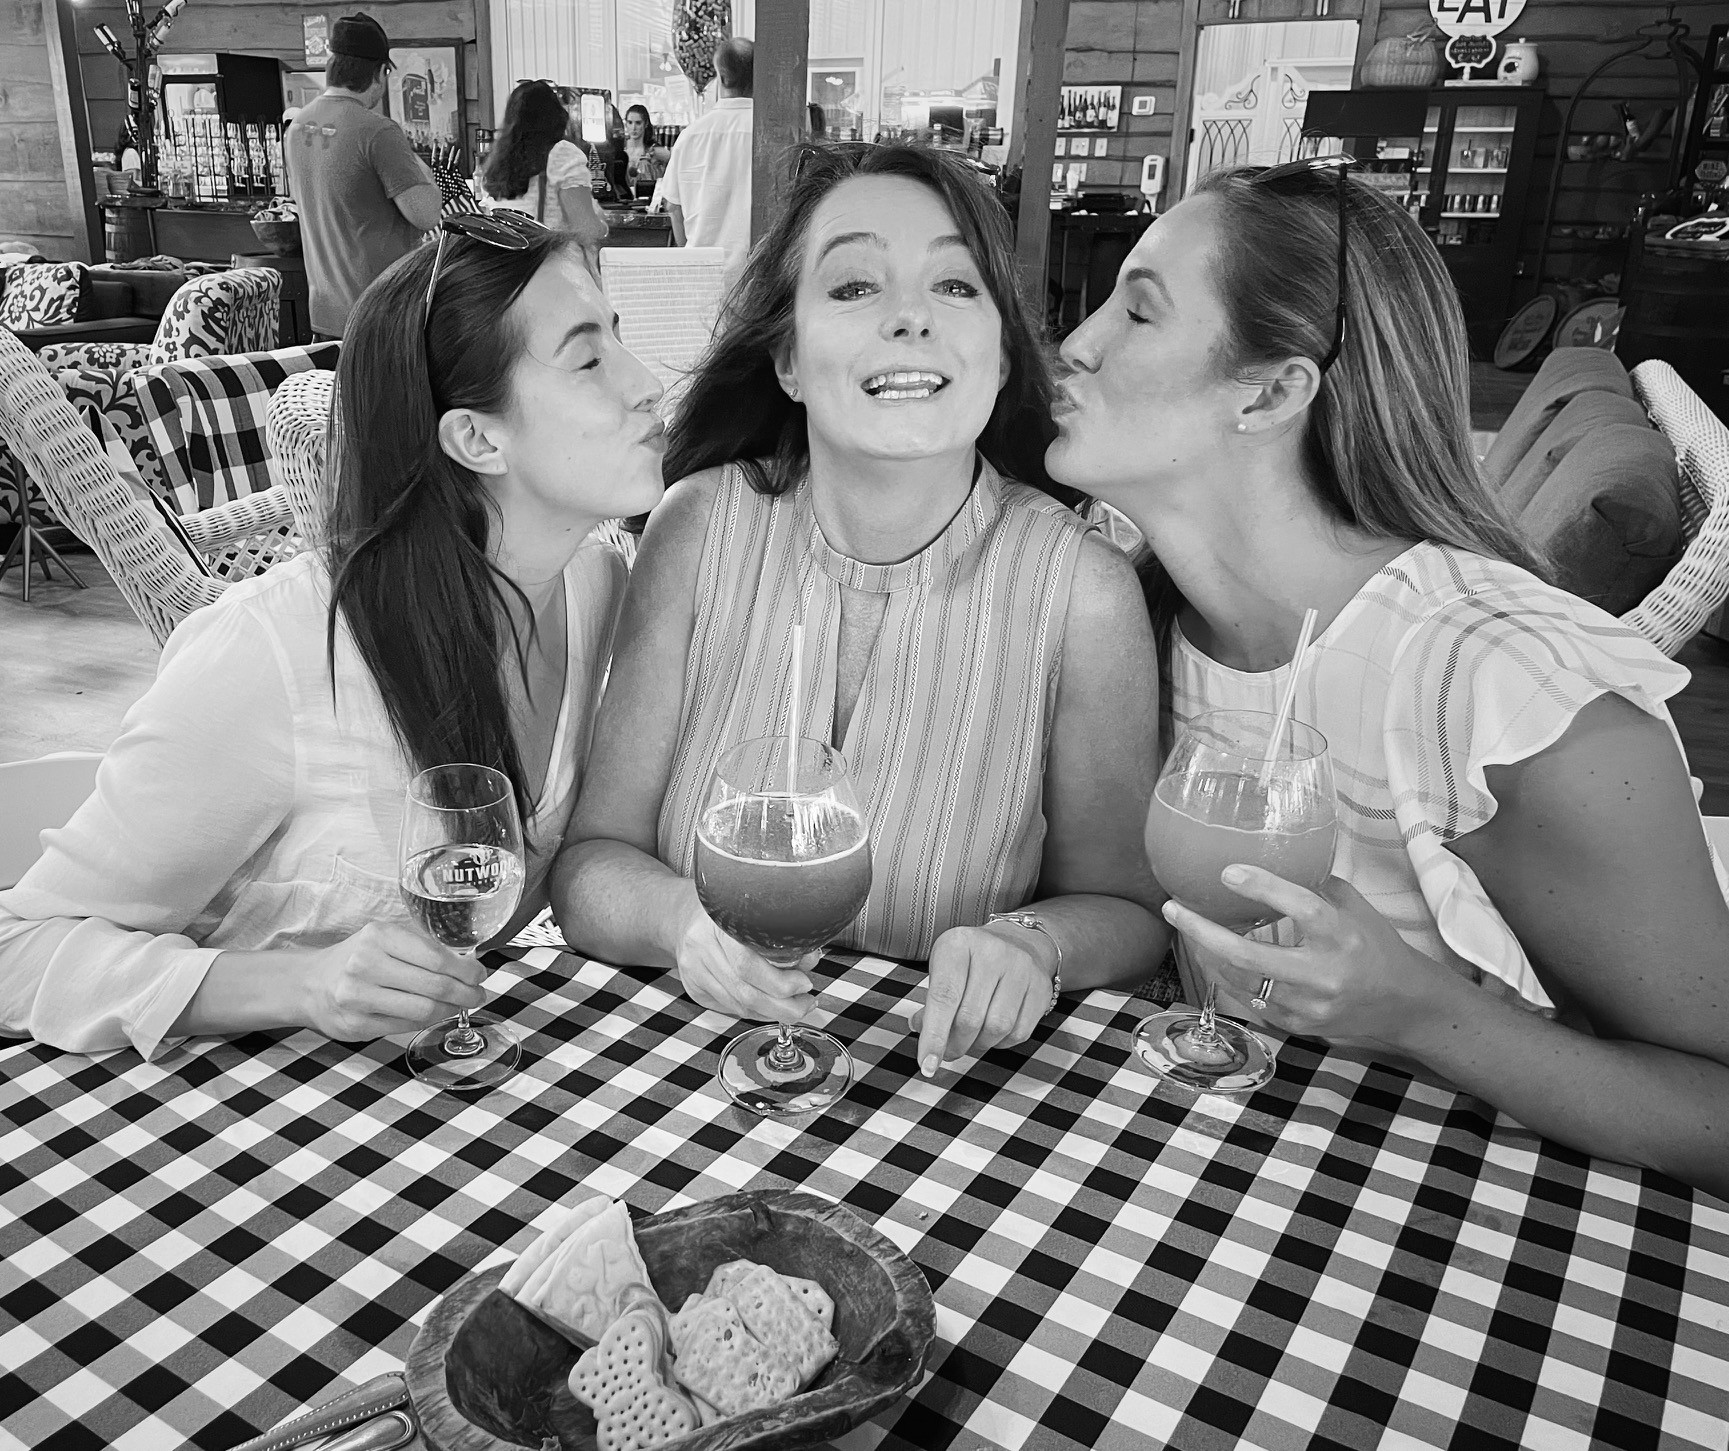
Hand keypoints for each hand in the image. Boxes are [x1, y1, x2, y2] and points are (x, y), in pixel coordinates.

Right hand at [298, 922, 486, 1040]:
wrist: (309, 984)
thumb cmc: (356, 959)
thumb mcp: (384, 939)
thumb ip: (421, 948)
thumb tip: (468, 965)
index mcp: (379, 936)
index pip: (436, 956)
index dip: (466, 970)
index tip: (480, 975)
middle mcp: (366, 964)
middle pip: (434, 985)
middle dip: (466, 993)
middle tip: (478, 995)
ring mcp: (359, 997)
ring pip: (424, 1010)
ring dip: (450, 1010)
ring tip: (459, 1006)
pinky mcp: (356, 1025)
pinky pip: (406, 1026)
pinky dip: (426, 1021)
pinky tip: (433, 1014)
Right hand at [673, 896, 817, 1022]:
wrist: (682, 916)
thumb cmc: (726, 913)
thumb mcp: (753, 913)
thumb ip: (782, 936)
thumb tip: (810, 959)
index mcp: (717, 923)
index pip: (747, 964)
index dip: (780, 982)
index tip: (804, 984)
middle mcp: (700, 947)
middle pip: (744, 991)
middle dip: (783, 1006)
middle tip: (806, 1003)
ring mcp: (693, 970)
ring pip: (738, 1005)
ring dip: (772, 1011)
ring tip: (795, 1006)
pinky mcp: (693, 988)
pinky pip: (730, 1007)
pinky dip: (755, 1011)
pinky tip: (770, 1005)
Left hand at [912, 922, 1054, 1076]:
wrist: (1018, 942)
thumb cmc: (971, 961)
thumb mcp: (944, 968)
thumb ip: (931, 1002)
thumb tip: (920, 1031)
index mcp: (958, 944)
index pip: (944, 996)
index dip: (934, 1035)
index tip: (927, 1063)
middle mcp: (992, 952)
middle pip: (970, 1018)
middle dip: (955, 1045)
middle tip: (948, 1052)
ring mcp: (1021, 968)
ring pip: (996, 1028)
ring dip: (979, 1045)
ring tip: (970, 1040)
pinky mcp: (1041, 987)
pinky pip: (1019, 1033)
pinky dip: (1001, 1043)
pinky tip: (992, 1033)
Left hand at [1159, 867, 1456, 1049]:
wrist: (1404, 1006)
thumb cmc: (1376, 946)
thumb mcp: (1354, 907)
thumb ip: (1315, 884)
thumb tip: (1274, 853)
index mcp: (1344, 935)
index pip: (1302, 907)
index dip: (1263, 888)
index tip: (1227, 872)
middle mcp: (1325, 974)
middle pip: (1248, 956)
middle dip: (1202, 932)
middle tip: (1173, 907)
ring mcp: (1308, 1006)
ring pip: (1240, 980)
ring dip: (1206, 953)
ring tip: (1188, 927)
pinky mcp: (1298, 1026)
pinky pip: (1250, 999)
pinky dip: (1228, 976)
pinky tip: (1214, 957)